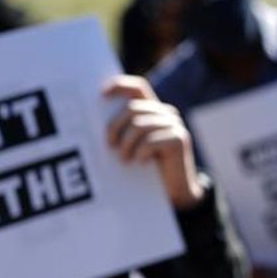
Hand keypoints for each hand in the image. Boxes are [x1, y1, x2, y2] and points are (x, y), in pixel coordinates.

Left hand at [104, 76, 204, 209]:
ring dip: (126, 145)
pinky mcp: (179, 139)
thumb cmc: (149, 167)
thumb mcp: (134, 145)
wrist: (176, 191)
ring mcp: (175, 125)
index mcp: (154, 110)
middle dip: (115, 126)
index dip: (119, 86)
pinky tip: (141, 163)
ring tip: (124, 159)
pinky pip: (150, 141)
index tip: (101, 95)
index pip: (138, 87)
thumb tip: (97, 122)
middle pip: (132, 109)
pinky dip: (140, 153)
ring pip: (139, 125)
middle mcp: (166, 113)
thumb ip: (125, 130)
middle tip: (109, 145)